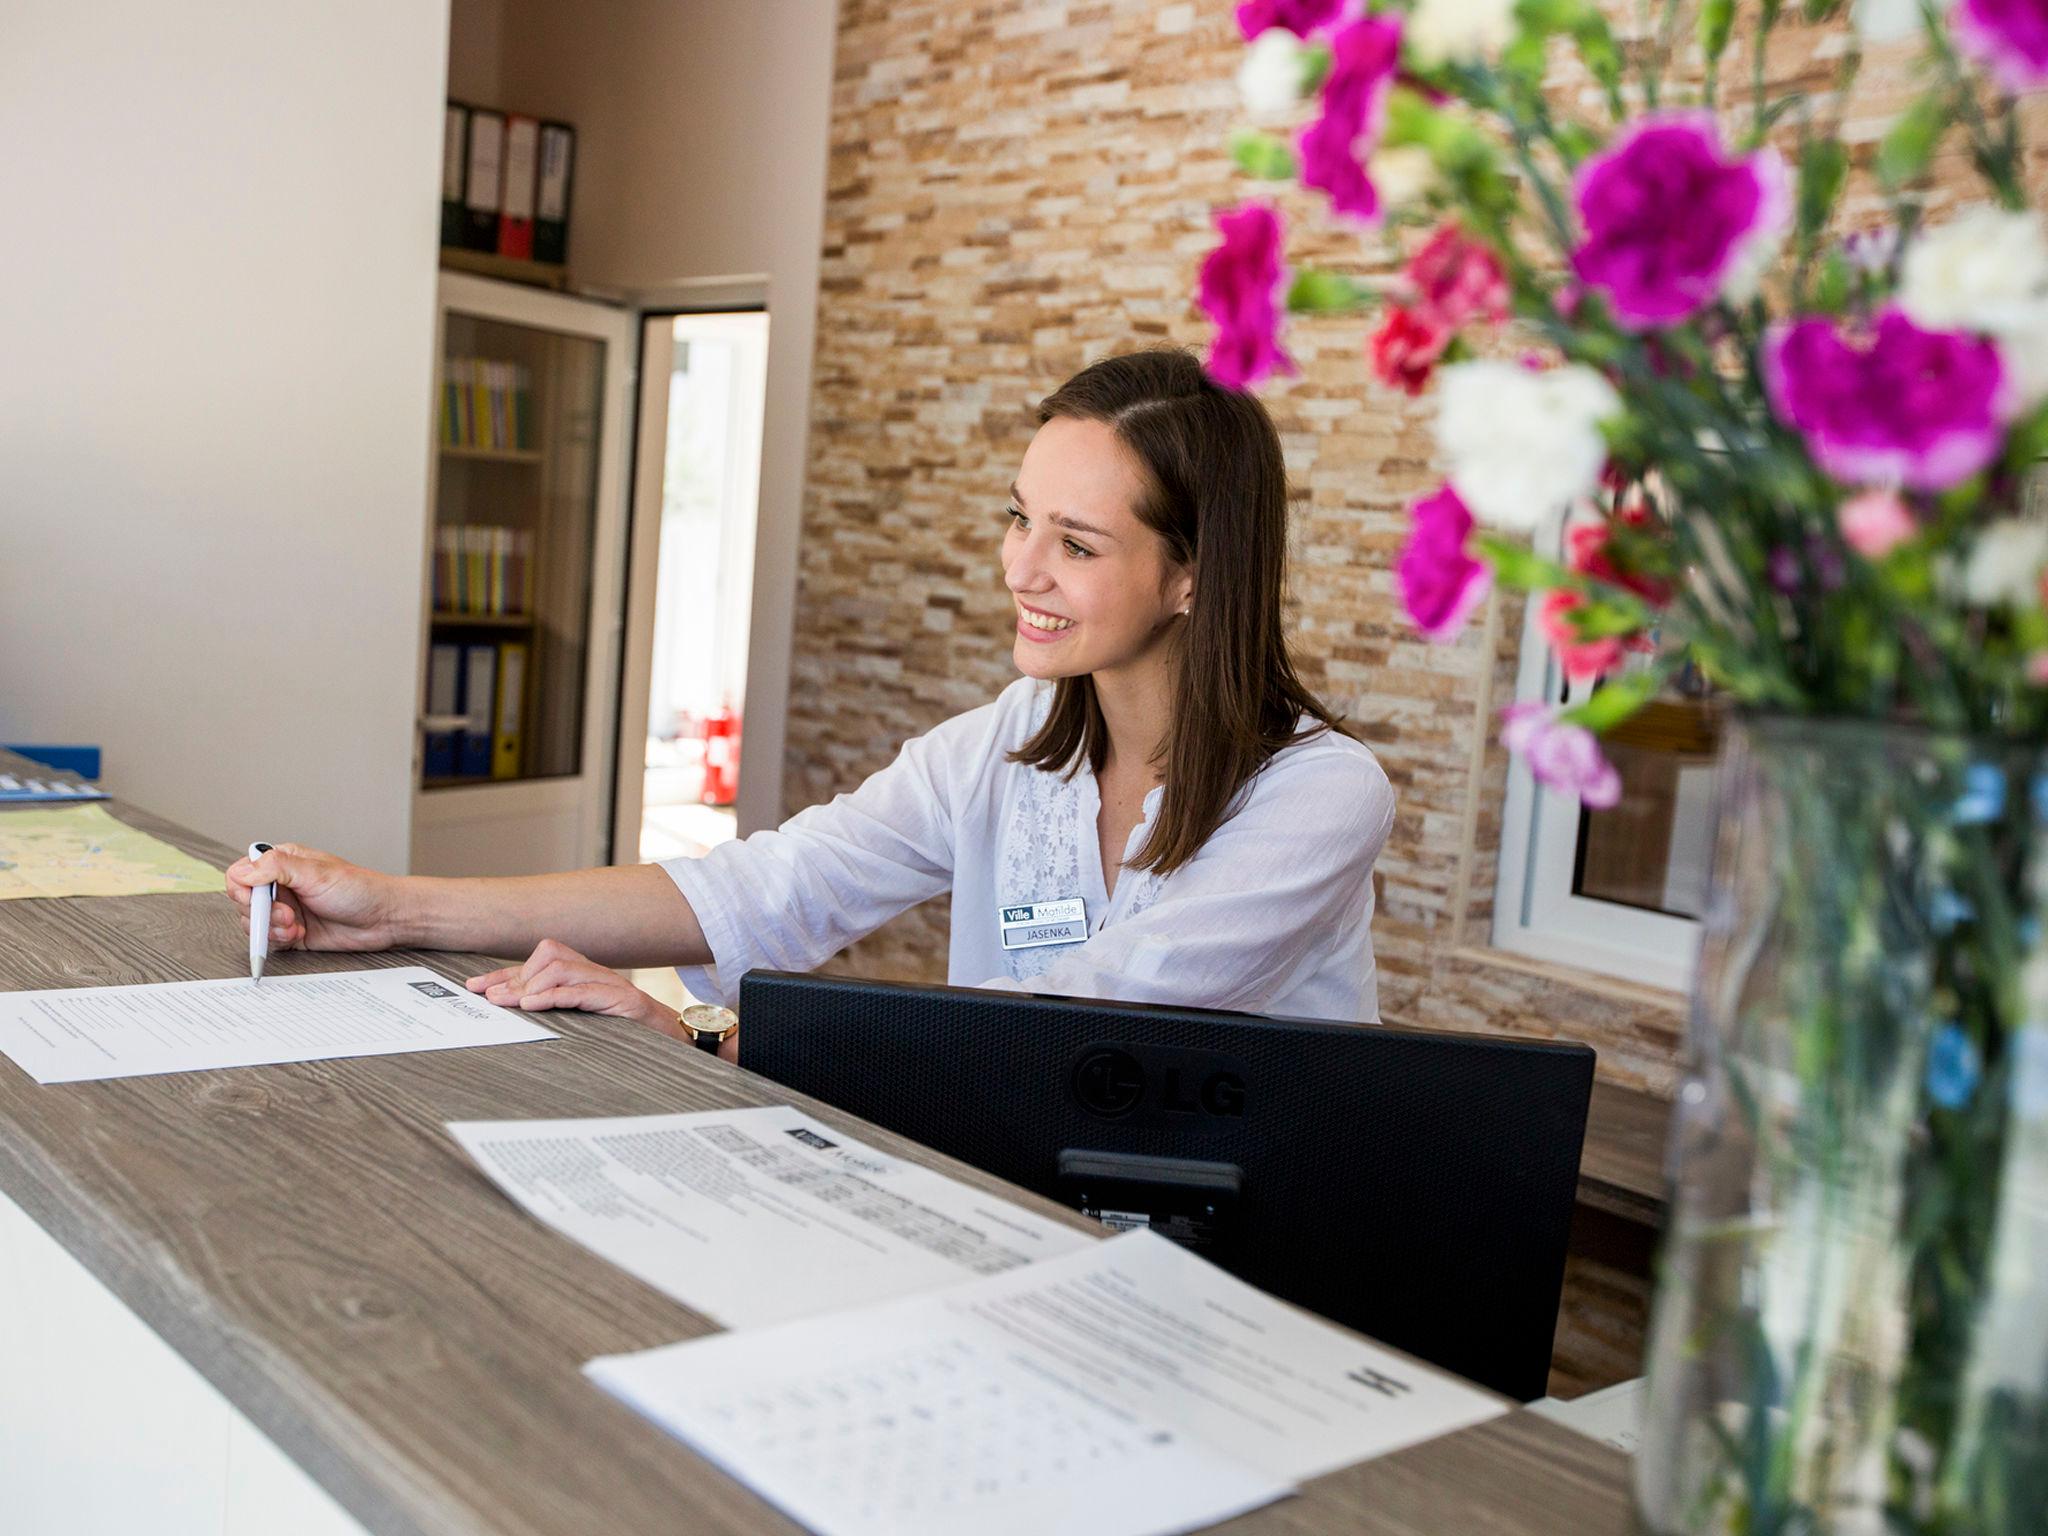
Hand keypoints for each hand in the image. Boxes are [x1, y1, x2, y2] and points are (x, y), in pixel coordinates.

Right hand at [226, 842, 402, 951]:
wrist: (383, 918)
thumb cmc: (360, 889)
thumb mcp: (317, 873)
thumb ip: (277, 868)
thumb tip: (245, 871)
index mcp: (283, 863)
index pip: (241, 873)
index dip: (243, 889)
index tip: (258, 900)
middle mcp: (280, 885)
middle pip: (243, 902)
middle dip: (261, 913)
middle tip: (286, 914)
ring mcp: (285, 909)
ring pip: (253, 923)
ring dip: (271, 929)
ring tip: (295, 925)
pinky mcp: (291, 931)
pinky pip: (268, 939)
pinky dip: (279, 940)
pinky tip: (299, 934)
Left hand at [466, 938, 685, 1038]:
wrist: (676, 1046)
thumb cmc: (630, 1038)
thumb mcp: (585, 1025)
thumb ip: (558, 1015)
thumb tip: (515, 1014)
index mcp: (585, 978)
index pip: (539, 963)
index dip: (505, 973)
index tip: (476, 987)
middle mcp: (597, 974)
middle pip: (548, 954)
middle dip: (514, 977)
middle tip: (492, 1000)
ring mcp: (611, 984)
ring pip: (561, 967)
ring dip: (529, 986)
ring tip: (511, 1005)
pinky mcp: (623, 1000)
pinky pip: (581, 990)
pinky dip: (553, 996)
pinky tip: (533, 1006)